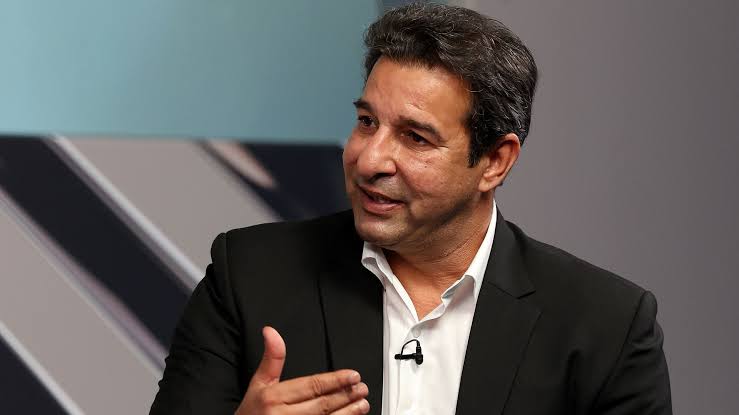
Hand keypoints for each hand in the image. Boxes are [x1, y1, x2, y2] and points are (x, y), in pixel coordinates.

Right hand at [235, 326, 369, 414]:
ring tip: (362, 404)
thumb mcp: (258, 383)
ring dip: (348, 413)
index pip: (311, 386)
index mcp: (273, 397)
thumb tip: (271, 331)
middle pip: (322, 404)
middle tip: (362, 388)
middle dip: (345, 395)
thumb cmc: (252, 412)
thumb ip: (272, 358)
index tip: (352, 376)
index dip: (334, 380)